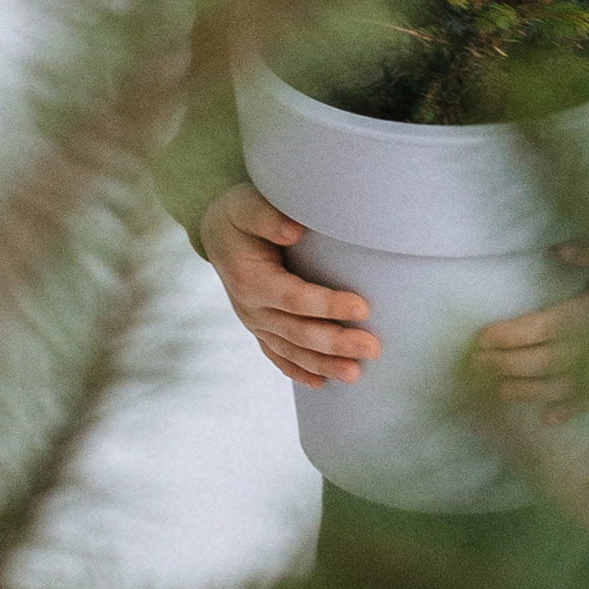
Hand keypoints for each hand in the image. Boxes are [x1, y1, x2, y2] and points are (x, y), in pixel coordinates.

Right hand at [199, 182, 378, 389]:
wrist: (216, 231)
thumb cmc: (239, 215)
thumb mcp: (247, 205)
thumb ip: (268, 217)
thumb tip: (294, 231)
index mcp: (250, 279)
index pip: (294, 298)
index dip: (327, 305)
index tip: (363, 307)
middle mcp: (250, 308)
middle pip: (297, 332)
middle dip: (336, 342)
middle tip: (372, 348)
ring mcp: (254, 322)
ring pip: (290, 351)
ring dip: (323, 364)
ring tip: (356, 374)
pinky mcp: (259, 329)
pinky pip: (278, 356)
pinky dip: (299, 370)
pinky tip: (321, 383)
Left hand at [469, 210, 588, 415]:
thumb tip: (560, 252)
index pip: (553, 325)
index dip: (516, 333)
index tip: (483, 337)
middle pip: (553, 360)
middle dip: (512, 364)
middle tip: (476, 364)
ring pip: (571, 384)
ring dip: (534, 391)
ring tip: (500, 391)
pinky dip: (574, 410)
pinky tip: (548, 422)